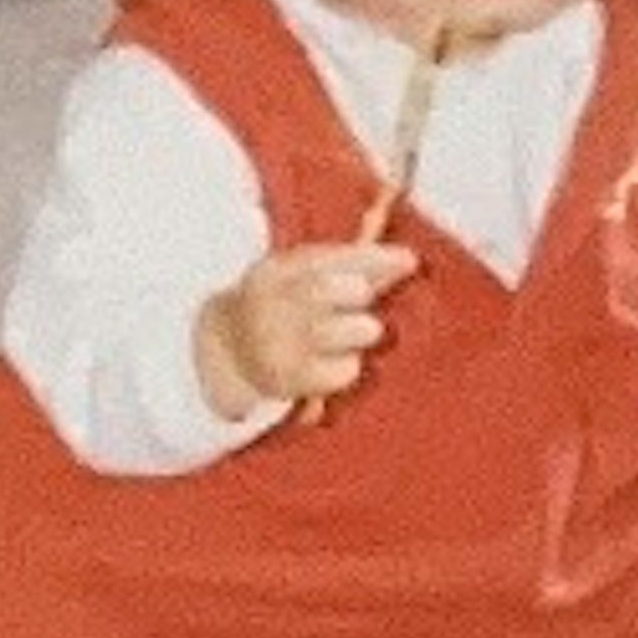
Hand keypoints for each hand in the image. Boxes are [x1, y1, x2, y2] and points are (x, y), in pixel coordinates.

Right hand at [197, 238, 412, 417]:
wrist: (227, 355)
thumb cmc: (281, 311)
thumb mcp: (300, 277)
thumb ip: (347, 268)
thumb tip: (407, 260)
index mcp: (277, 271)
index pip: (326, 257)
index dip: (371, 258)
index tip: (409, 260)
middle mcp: (272, 305)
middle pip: (322, 290)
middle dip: (356, 292)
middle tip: (365, 302)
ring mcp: (277, 344)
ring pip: (332, 331)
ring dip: (358, 329)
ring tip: (362, 330)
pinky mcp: (286, 380)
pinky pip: (335, 372)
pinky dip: (348, 367)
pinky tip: (343, 363)